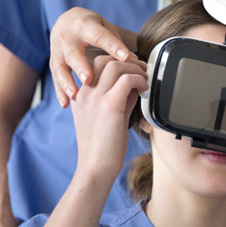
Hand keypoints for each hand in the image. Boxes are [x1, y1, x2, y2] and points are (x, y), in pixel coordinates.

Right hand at [50, 7, 132, 106]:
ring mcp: (58, 52)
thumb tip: (134, 61)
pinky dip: (60, 92)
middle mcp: (69, 38)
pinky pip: (56, 79)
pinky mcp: (54, 63)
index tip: (125, 57)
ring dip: (67, 83)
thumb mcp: (105, 29)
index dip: (113, 46)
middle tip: (89, 80)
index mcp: (86, 26)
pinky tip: (66, 103)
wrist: (67, 21)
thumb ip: (118, 45)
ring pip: (61, 68)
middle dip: (81, 67)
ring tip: (75, 95)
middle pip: (74, 53)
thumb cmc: (92, 27)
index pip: (100, 36)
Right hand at [71, 55, 147, 183]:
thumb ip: (119, 97)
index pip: (95, 64)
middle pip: (104, 59)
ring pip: (115, 65)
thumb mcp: (108, 115)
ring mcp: (95, 97)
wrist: (95, 167)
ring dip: (135, 68)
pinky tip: (144, 89)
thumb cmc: (103, 146)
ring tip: (144, 79)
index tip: (131, 68)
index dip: (116, 60)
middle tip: (141, 68)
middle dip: (126, 59)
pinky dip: (139, 79)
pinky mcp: (109, 105)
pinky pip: (127, 79)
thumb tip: (134, 83)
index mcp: (80, 95)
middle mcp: (84, 93)